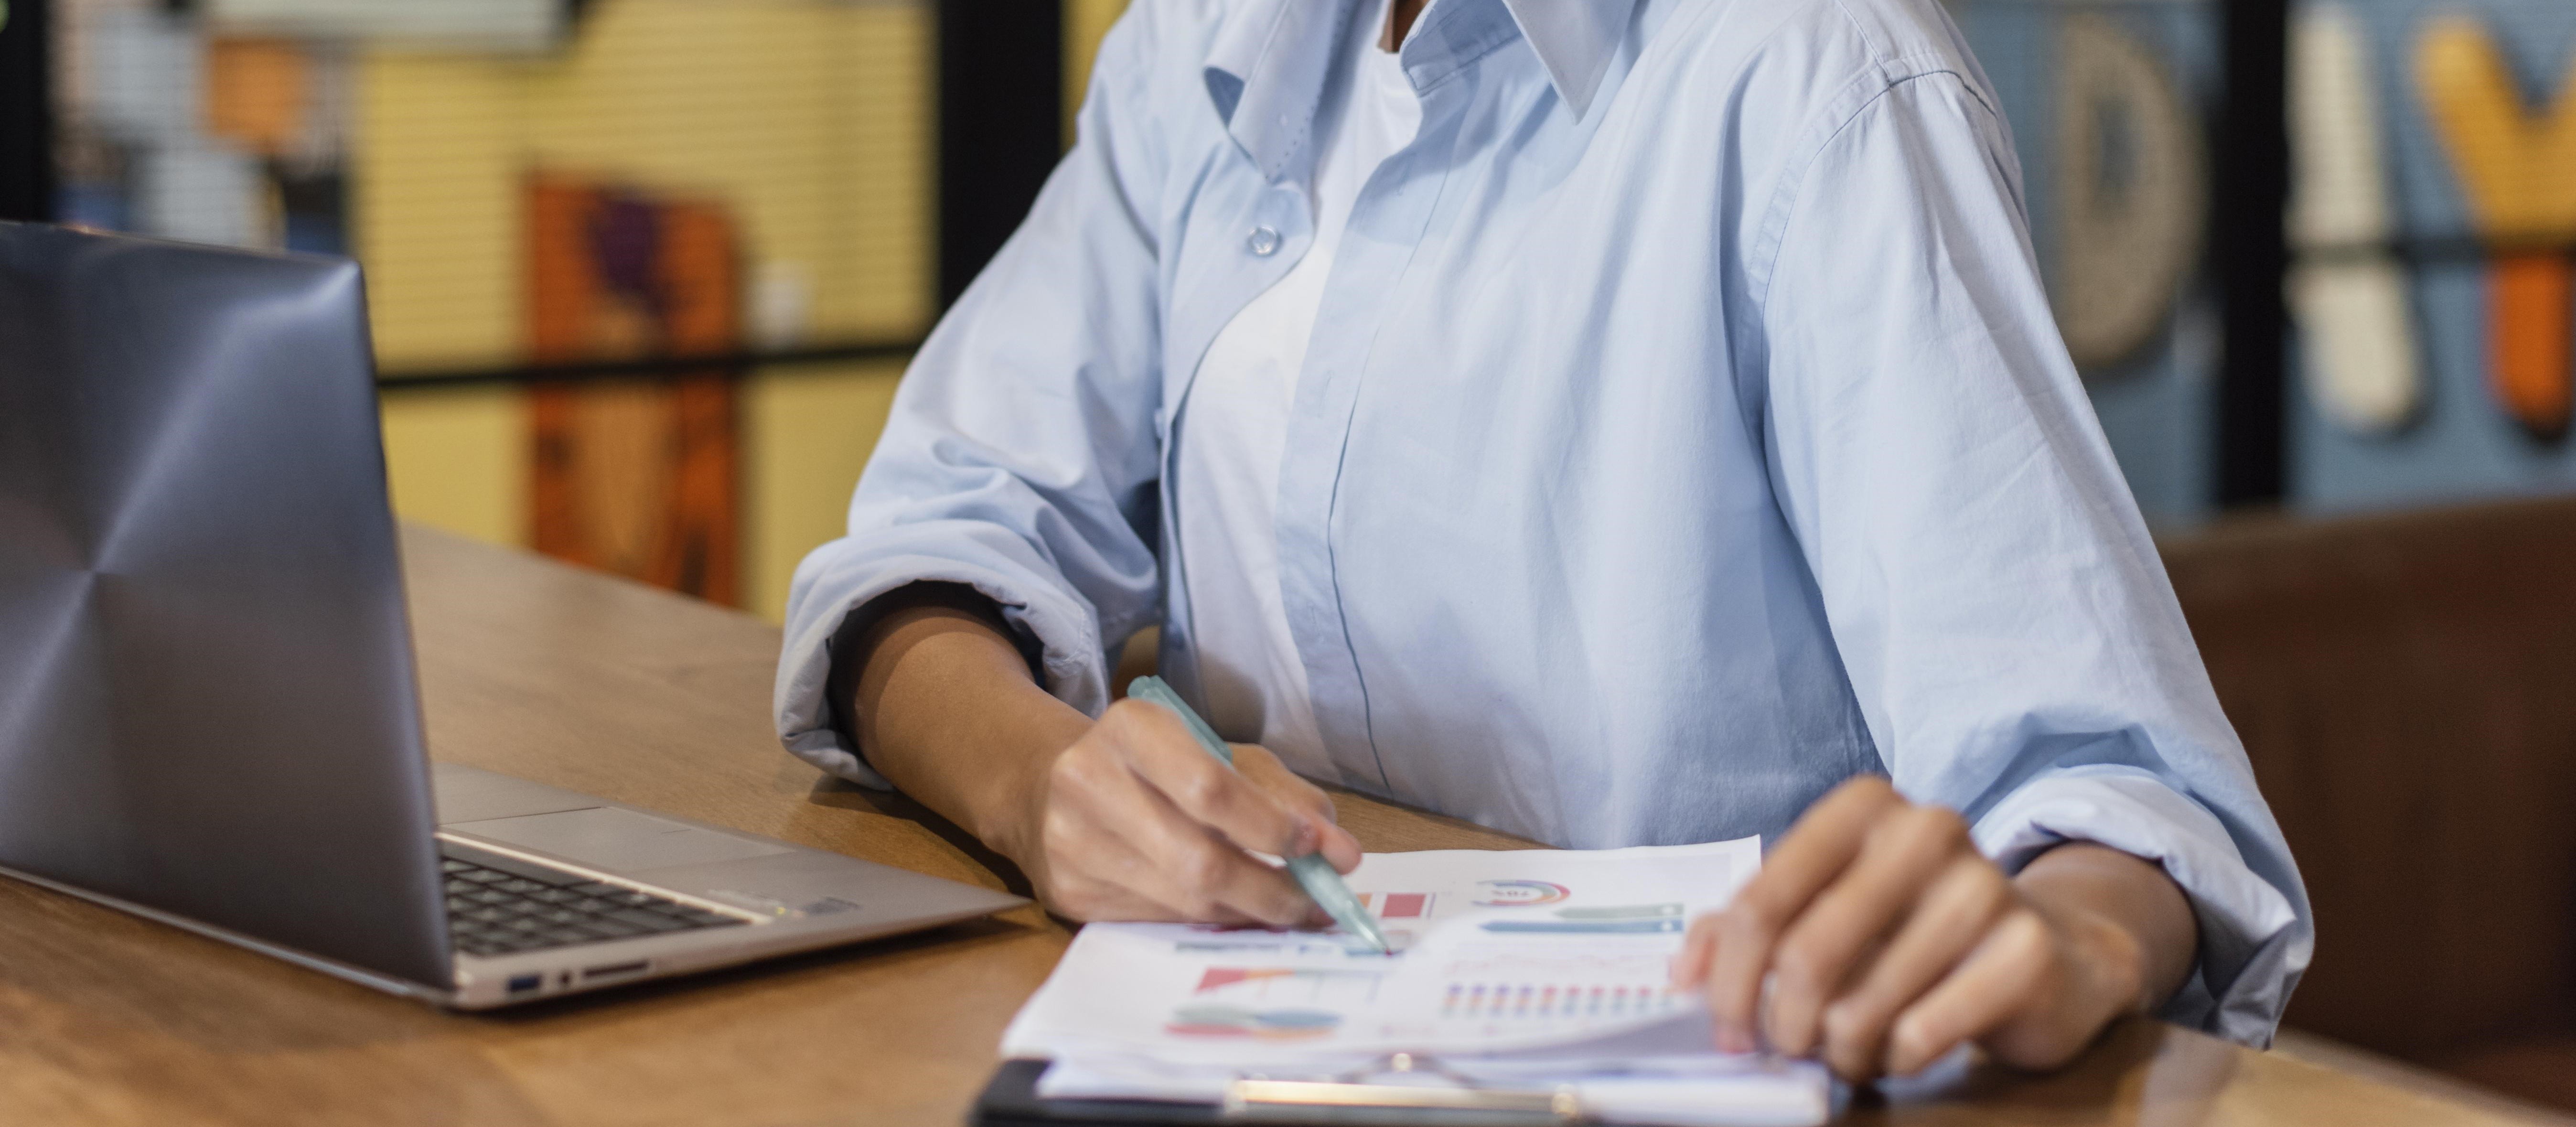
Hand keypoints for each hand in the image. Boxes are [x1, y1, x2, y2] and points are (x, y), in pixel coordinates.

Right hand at [1007, 698, 1364, 926]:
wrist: (1048, 787)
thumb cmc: (1155, 766)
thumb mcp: (1218, 753)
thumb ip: (1282, 795)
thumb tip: (1339, 851)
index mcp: (1131, 728)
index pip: (1211, 789)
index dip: (1273, 827)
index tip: (1322, 849)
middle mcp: (1089, 781)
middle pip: (1199, 859)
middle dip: (1273, 889)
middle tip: (1319, 902)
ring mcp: (1071, 843)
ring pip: (1182, 899)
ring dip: (1249, 912)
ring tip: (1290, 910)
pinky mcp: (1067, 893)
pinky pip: (1158, 921)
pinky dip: (1209, 921)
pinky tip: (1235, 911)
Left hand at [1672, 777, 2191, 1080]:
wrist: (2050, 946)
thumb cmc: (1912, 926)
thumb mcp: (1825, 908)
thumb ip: (1745, 928)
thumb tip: (1682, 978)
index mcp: (1861, 807)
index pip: (1761, 903)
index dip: (1729, 981)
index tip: (1725, 1029)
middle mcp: (1925, 830)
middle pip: (1805, 956)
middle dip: (1782, 1024)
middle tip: (1786, 1049)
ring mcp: (1983, 886)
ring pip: (1863, 1006)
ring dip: (1841, 1049)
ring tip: (1850, 1050)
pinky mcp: (2024, 950)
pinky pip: (1922, 1034)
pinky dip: (1897, 1059)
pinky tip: (1902, 1049)